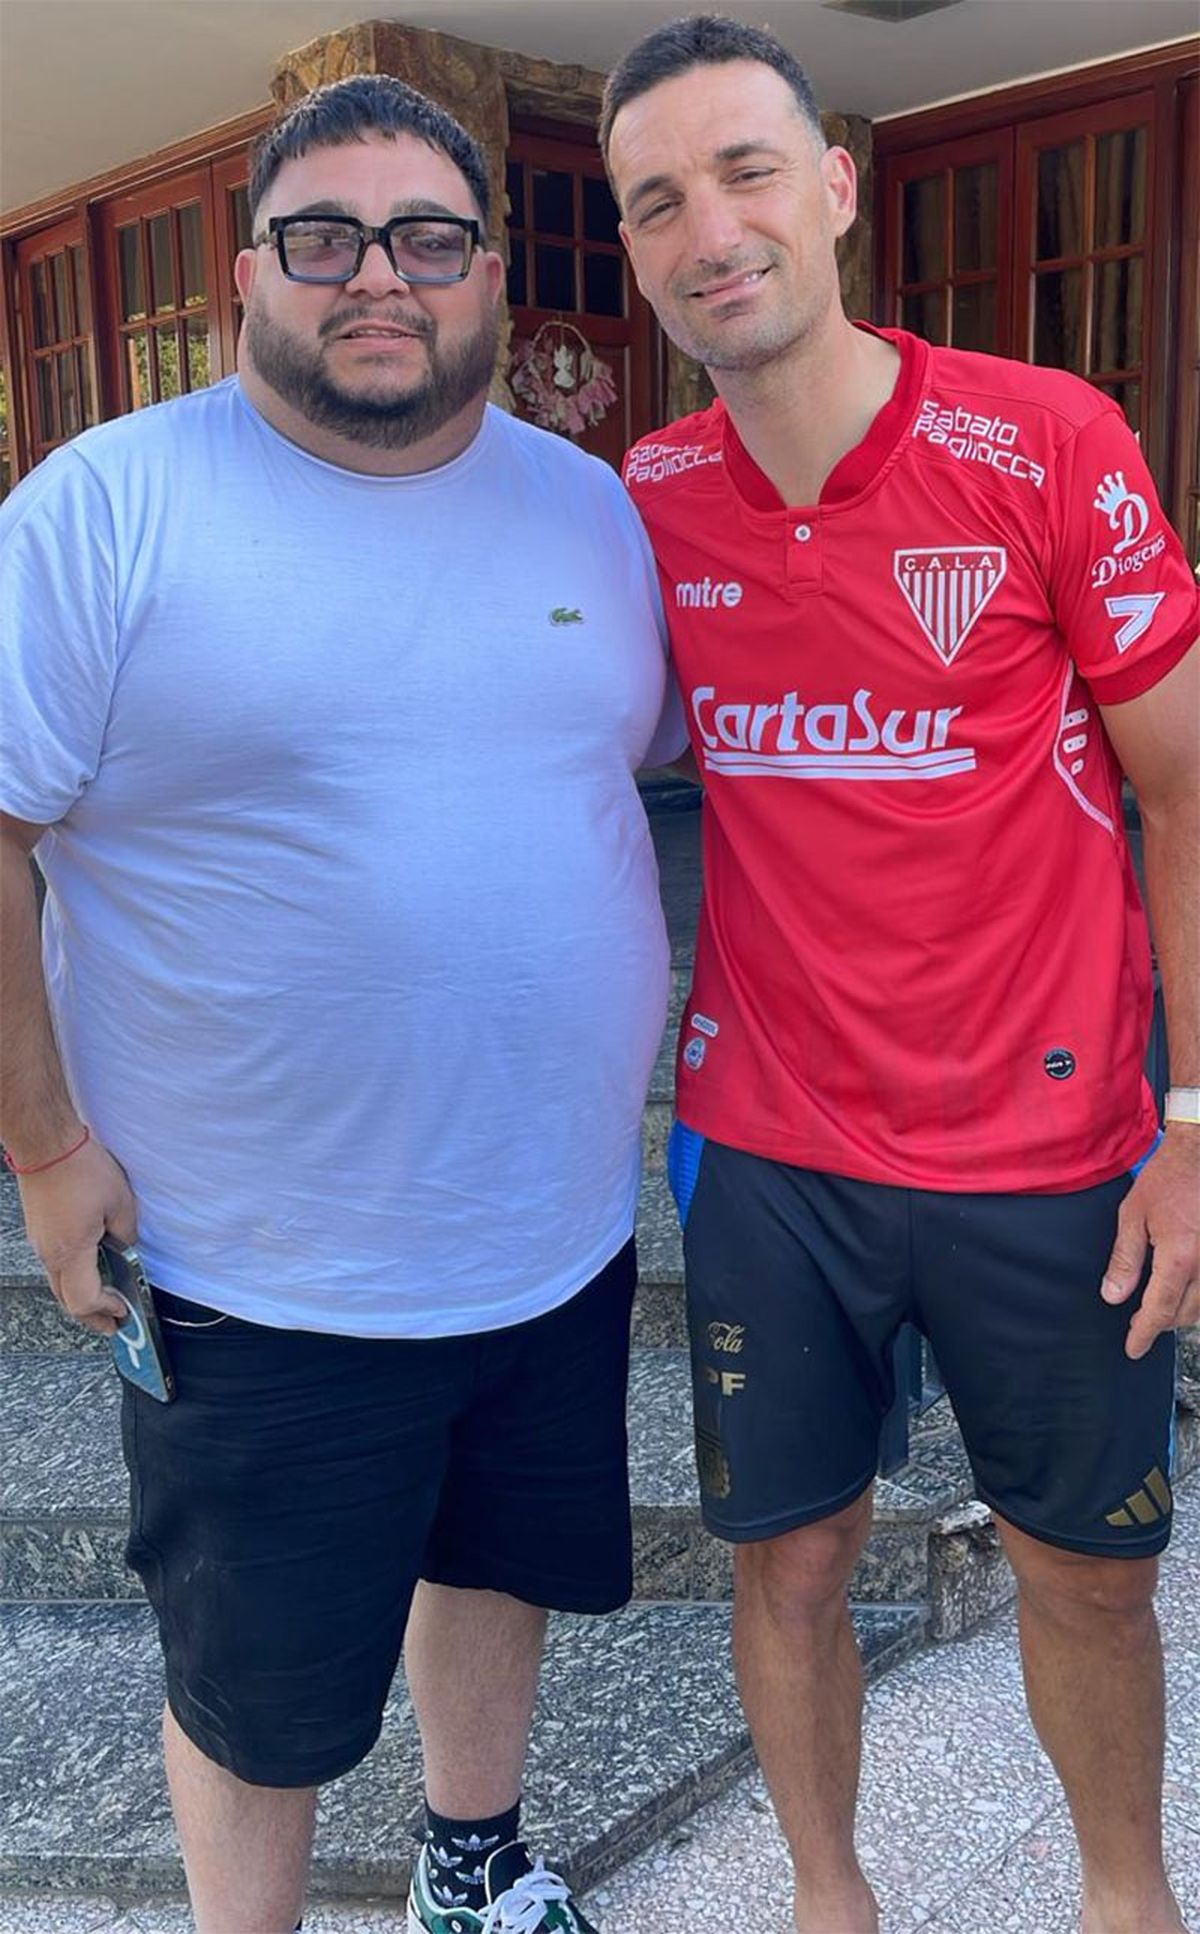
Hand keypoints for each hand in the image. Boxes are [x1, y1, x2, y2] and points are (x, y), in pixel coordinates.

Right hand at [17, 1136, 138, 1333]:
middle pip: (67, 1301)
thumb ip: (126, 1234)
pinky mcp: (38, 1231)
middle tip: (112, 1325)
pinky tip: (88, 1270)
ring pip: (58, 1285)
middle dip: (91, 1317)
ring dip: (80, 1298)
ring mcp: (40, 1243)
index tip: (125, 1311)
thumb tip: (126, 1249)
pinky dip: (72, 1278)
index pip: (85, 1300)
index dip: (106, 1310)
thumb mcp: (120, 1203)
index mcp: (71, 1252)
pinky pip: (54, 1266)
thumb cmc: (81, 1169)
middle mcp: (50, 1254)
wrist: (46, 1145)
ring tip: (102, 1302)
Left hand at [1101, 1125, 1199, 1359]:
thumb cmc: (1168, 1179)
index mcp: (1179, 1257)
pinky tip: (1186, 1291)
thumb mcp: (1134, 1216)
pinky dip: (1199, 1297)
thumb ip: (1125, 1260)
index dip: (1144, 1334)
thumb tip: (1113, 1296)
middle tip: (1139, 1323)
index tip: (1132, 1349)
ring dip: (1182, 1313)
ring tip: (1161, 1309)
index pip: (1159, 1310)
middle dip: (1161, 1323)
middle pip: (1184, 1314)